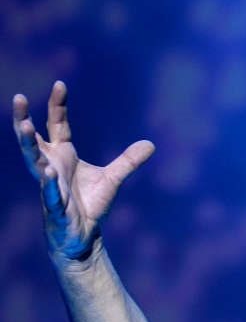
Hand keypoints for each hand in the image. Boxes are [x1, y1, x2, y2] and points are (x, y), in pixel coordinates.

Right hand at [13, 81, 154, 261]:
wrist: (84, 238)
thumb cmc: (91, 206)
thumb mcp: (113, 179)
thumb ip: (128, 161)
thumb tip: (150, 144)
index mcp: (63, 156)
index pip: (57, 125)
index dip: (57, 105)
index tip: (60, 84)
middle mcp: (51, 167)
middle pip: (33, 140)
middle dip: (24, 119)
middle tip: (18, 97)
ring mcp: (50, 186)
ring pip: (34, 162)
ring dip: (28, 144)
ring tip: (24, 126)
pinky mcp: (56, 207)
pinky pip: (50, 192)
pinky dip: (49, 182)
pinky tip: (49, 170)